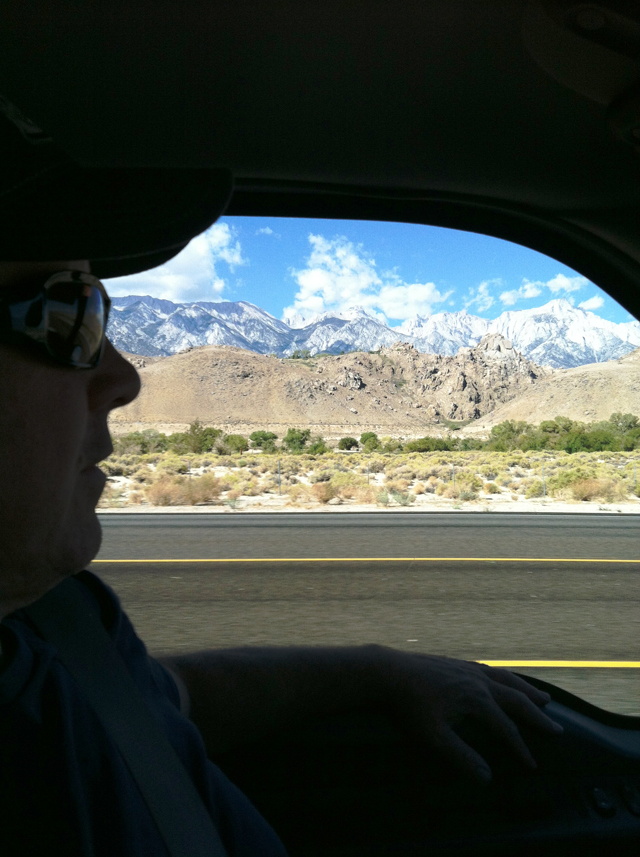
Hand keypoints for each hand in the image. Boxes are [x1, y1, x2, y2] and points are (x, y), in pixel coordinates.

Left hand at [379, 651, 562, 783]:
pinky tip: (504, 679)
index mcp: (476, 700)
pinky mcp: (457, 663)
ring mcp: (468, 669)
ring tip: (544, 699)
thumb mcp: (433, 737)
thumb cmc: (409, 706)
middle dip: (537, 716)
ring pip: (506, 679)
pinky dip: (506, 677)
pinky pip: (491, 670)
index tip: (533, 765)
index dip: (521, 749)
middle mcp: (478, 681)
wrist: (388, 671)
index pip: (506, 729)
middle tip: (557, 728)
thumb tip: (487, 778)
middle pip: (516, 700)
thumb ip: (461, 757)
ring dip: (527, 691)